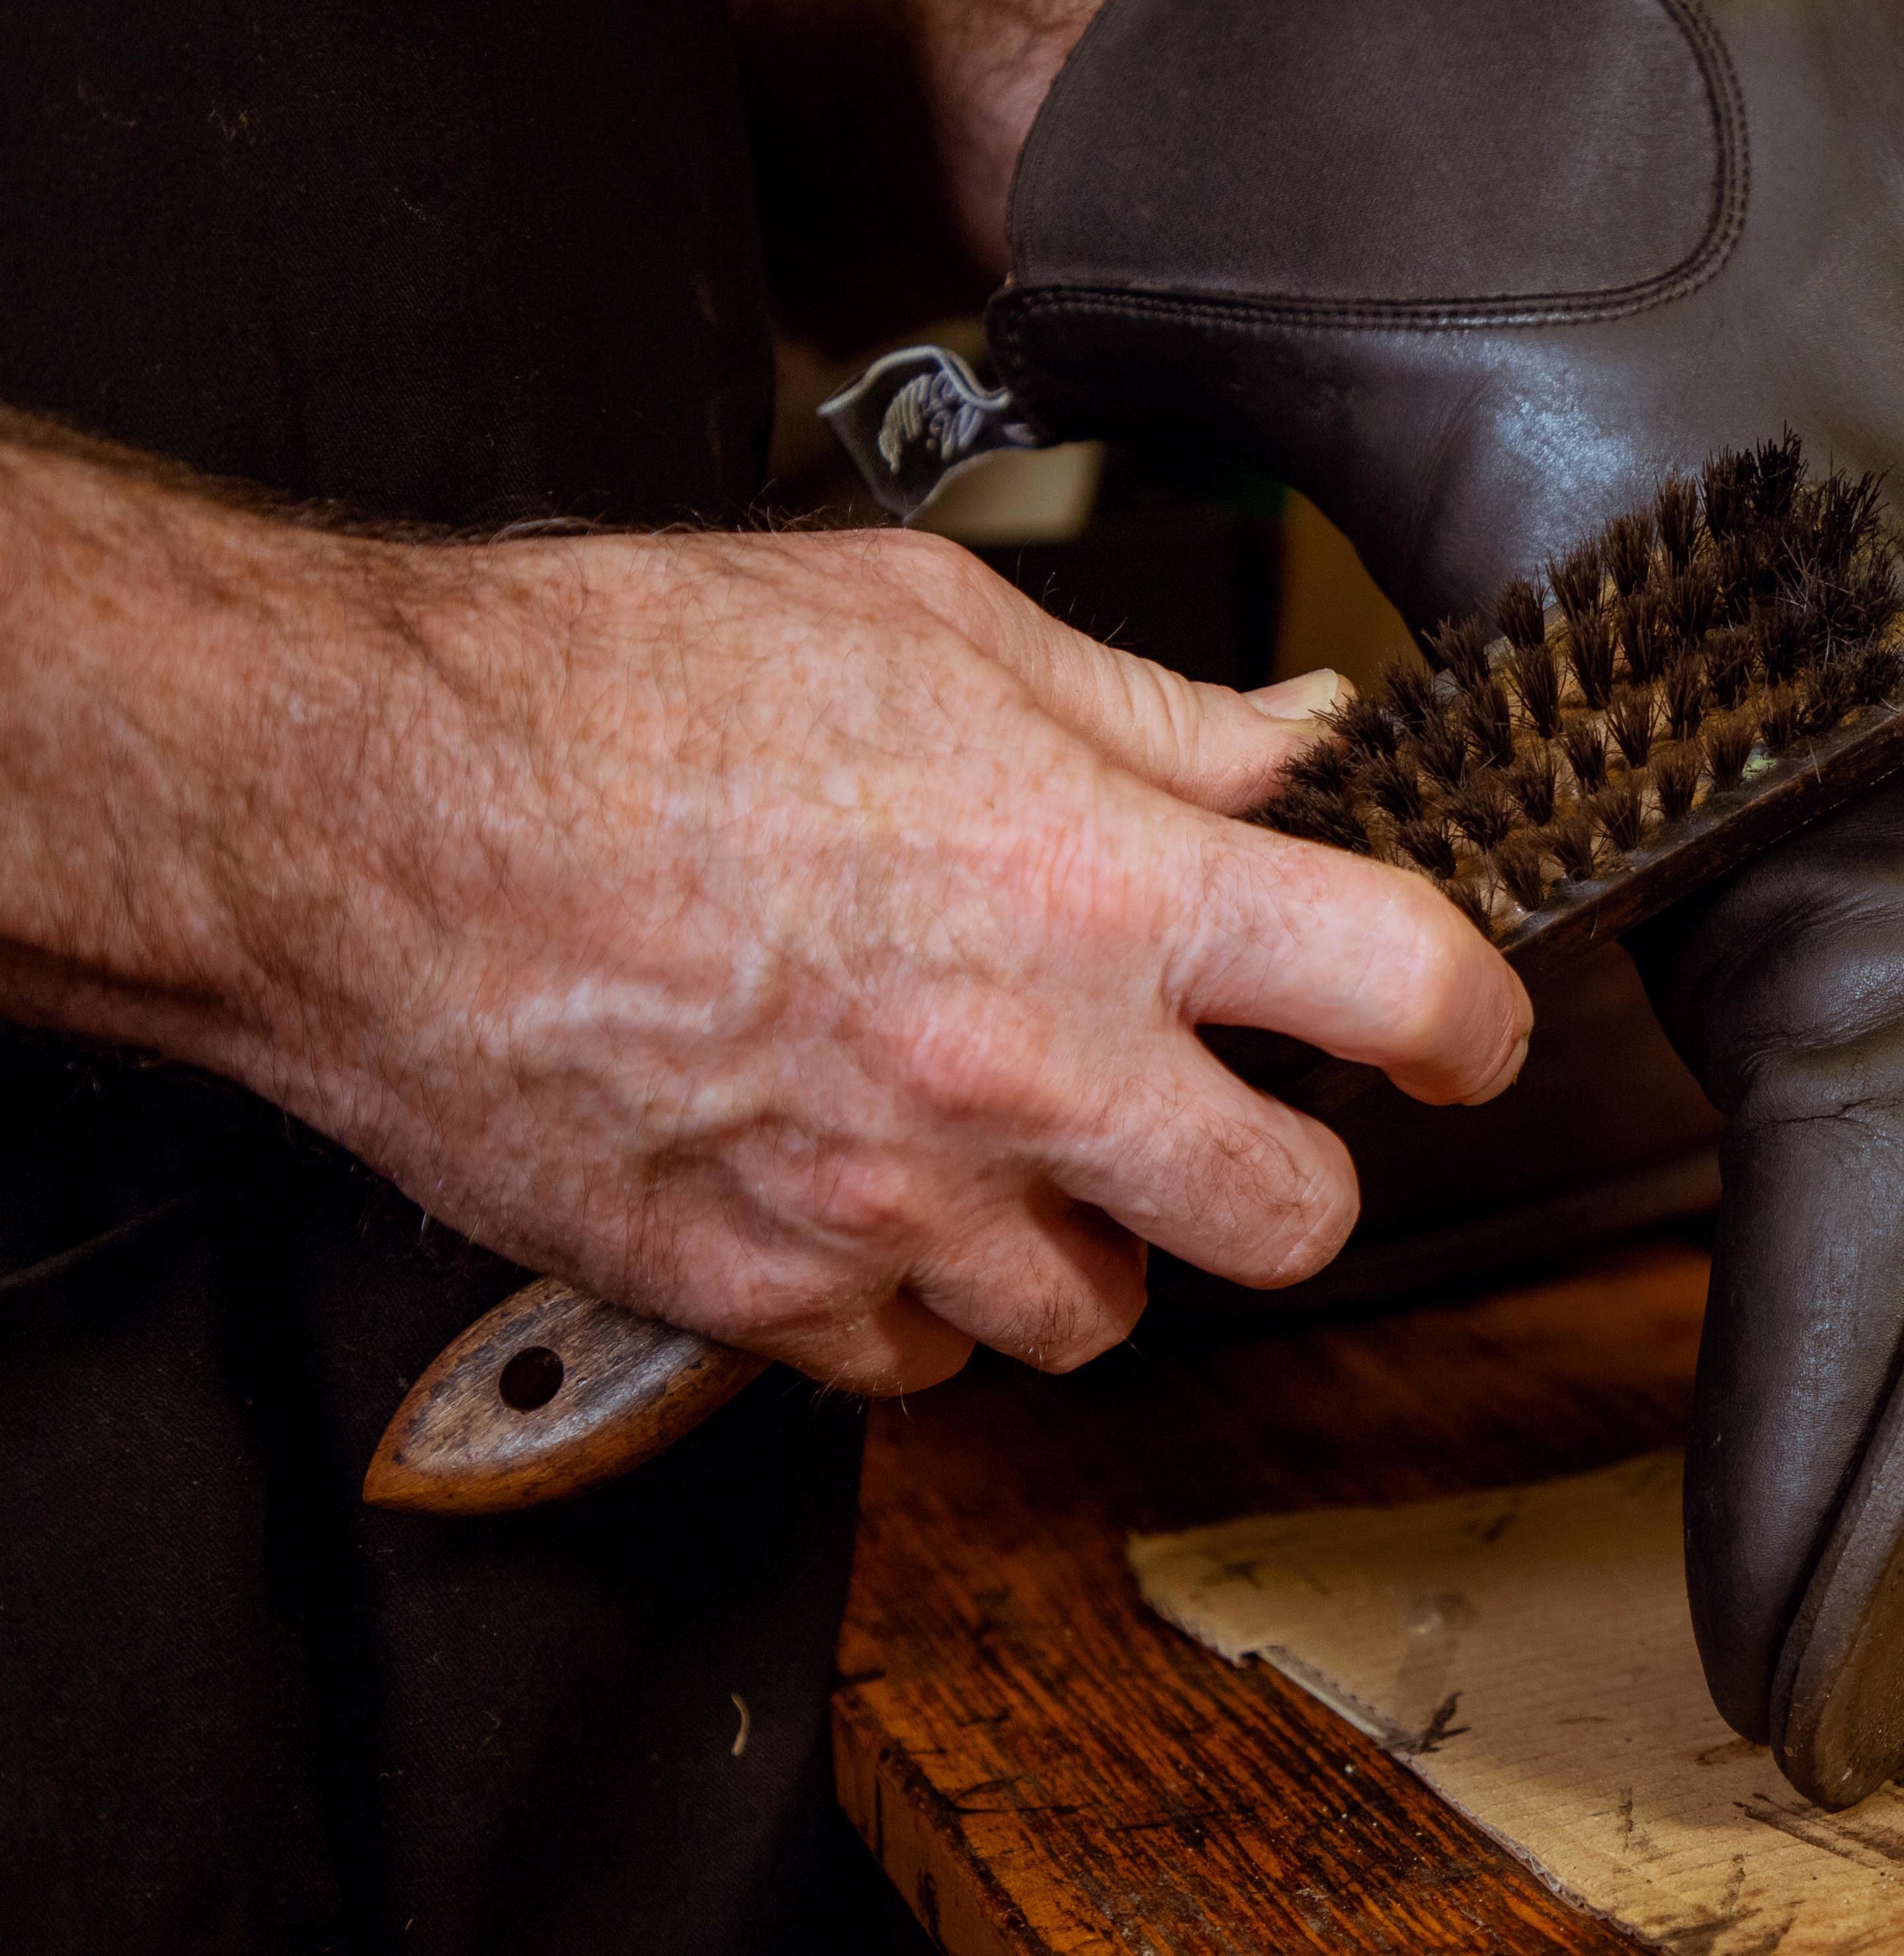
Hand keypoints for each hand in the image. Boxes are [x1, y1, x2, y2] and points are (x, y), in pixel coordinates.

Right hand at [0, 436, 1530, 1391]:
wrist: (345, 809)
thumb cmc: (607, 688)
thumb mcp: (924, 624)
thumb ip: (1145, 711)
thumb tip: (1293, 738)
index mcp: (1092, 887)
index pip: (1404, 989)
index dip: (1476, 1020)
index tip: (1462, 1030)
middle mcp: (1016, 1069)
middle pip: (1289, 1222)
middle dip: (1293, 1172)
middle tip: (1238, 1103)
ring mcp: (886, 1204)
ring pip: (1105, 1318)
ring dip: (1100, 1241)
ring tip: (1028, 1136)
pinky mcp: (756, 1289)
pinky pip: (920, 1363)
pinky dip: (926, 1302)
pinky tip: (882, 1189)